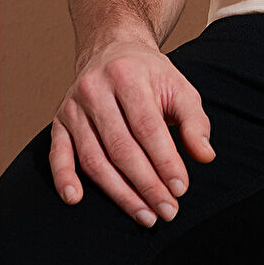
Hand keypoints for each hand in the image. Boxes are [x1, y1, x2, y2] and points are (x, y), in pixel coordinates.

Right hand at [49, 38, 215, 227]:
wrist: (112, 50)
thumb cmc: (151, 76)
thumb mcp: (179, 87)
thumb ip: (195, 121)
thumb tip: (205, 156)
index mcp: (129, 76)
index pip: (148, 127)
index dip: (165, 160)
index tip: (180, 189)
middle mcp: (96, 89)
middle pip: (121, 147)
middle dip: (146, 184)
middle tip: (167, 210)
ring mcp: (74, 107)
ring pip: (94, 158)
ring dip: (119, 193)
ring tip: (145, 215)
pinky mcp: (59, 121)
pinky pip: (57, 154)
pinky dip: (64, 178)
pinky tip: (76, 199)